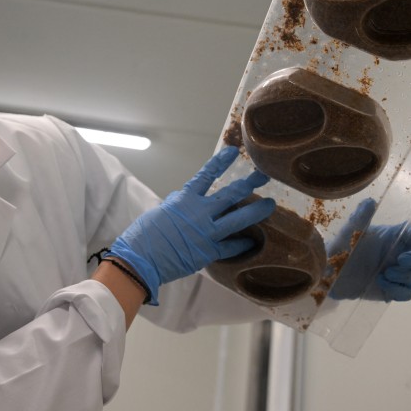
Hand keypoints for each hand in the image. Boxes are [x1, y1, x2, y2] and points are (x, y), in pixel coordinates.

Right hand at [108, 146, 275, 304]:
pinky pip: (231, 247)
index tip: (233, 152)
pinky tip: (253, 242)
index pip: (206, 175)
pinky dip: (242, 244)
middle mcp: (199, 213)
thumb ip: (178, 204)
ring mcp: (206, 233)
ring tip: (270, 205)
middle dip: (249, 183)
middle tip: (263, 176)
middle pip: (231, 194)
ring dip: (256, 211)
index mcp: (185, 199)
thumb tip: (185, 198)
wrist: (140, 258)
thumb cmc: (143, 235)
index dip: (221, 162)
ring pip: (238, 219)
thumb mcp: (161, 211)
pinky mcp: (208, 252)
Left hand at [328, 198, 410, 301]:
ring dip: (408, 275)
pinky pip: (408, 293)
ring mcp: (401, 273)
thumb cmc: (343, 246)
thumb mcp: (351, 231)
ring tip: (385, 272)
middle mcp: (404, 253)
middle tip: (401, 260)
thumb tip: (369, 202)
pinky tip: (380, 282)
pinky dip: (398, 289)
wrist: (331, 272)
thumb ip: (361, 217)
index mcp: (398, 236)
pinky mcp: (395, 289)